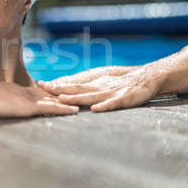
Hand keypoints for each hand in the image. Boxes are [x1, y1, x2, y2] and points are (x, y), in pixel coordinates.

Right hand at [0, 77, 78, 117]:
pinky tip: (75, 111)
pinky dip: (63, 108)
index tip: (65, 94)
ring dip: (70, 101)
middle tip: (84, 96)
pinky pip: (49, 107)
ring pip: (54, 99)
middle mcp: (24, 91)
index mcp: (15, 90)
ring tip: (87, 102)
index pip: (38, 92)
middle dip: (67, 95)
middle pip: (51, 93)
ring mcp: (26, 98)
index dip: (52, 94)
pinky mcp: (26, 106)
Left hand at [37, 65, 163, 111]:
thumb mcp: (103, 84)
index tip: (40, 84)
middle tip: (45, 88)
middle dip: (60, 89)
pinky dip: (105, 105)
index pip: (72, 85)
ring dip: (76, 98)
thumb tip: (67, 89)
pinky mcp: (126, 98)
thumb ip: (87, 88)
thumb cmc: (123, 83)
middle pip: (77, 88)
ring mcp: (112, 92)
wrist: (147, 78)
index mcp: (94, 85)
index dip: (57, 85)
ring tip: (63, 99)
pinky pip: (114, 103)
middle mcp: (100, 87)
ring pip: (92, 95)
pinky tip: (96, 109)